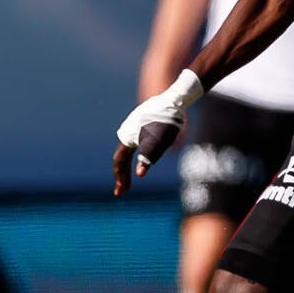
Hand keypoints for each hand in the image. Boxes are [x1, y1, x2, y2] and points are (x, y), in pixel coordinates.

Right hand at [110, 78, 198, 195]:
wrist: (174, 100)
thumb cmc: (167, 122)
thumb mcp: (159, 141)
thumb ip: (148, 157)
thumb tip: (140, 173)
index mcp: (127, 137)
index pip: (119, 162)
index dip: (119, 177)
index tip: (122, 191)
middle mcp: (127, 132)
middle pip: (121, 158)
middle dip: (122, 175)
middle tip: (123, 191)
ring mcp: (133, 128)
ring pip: (127, 152)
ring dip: (128, 167)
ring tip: (131, 182)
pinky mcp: (141, 126)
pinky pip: (135, 145)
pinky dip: (136, 157)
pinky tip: (141, 163)